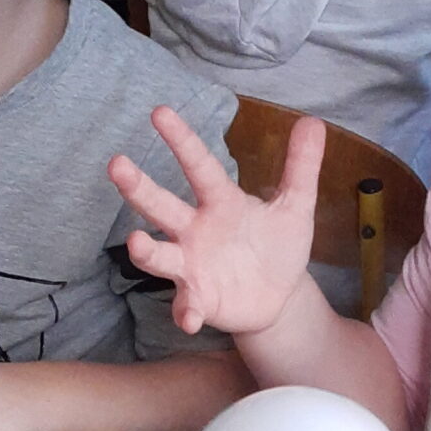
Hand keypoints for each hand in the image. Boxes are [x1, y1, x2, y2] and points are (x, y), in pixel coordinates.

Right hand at [109, 104, 319, 339]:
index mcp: (220, 201)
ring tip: (135, 243)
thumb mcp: (295, 206)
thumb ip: (301, 166)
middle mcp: (196, 230)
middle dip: (138, 188)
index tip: (159, 112)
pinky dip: (186, 311)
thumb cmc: (277, 246)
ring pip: (160, 255)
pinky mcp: (198, 299)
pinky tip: (189, 318)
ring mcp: (192, 265)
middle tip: (116, 165)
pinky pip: (187, 305)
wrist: (279, 296)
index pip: (199, 166)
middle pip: (162, 206)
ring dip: (147, 251)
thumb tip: (313, 121)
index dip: (181, 140)